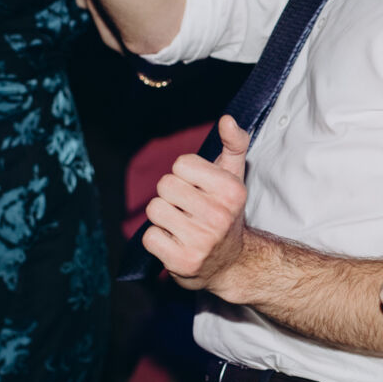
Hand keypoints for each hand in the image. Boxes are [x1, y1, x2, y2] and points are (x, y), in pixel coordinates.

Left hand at [143, 113, 250, 293]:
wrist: (231, 262)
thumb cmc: (225, 212)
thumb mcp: (233, 177)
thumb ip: (233, 144)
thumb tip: (226, 119)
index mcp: (231, 191)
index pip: (181, 164)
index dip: (185, 175)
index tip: (198, 189)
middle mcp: (219, 216)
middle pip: (165, 185)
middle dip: (171, 196)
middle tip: (188, 209)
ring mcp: (201, 241)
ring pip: (154, 209)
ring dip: (163, 218)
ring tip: (181, 225)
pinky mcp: (183, 261)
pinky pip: (149, 237)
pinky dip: (157, 239)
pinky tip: (175, 242)